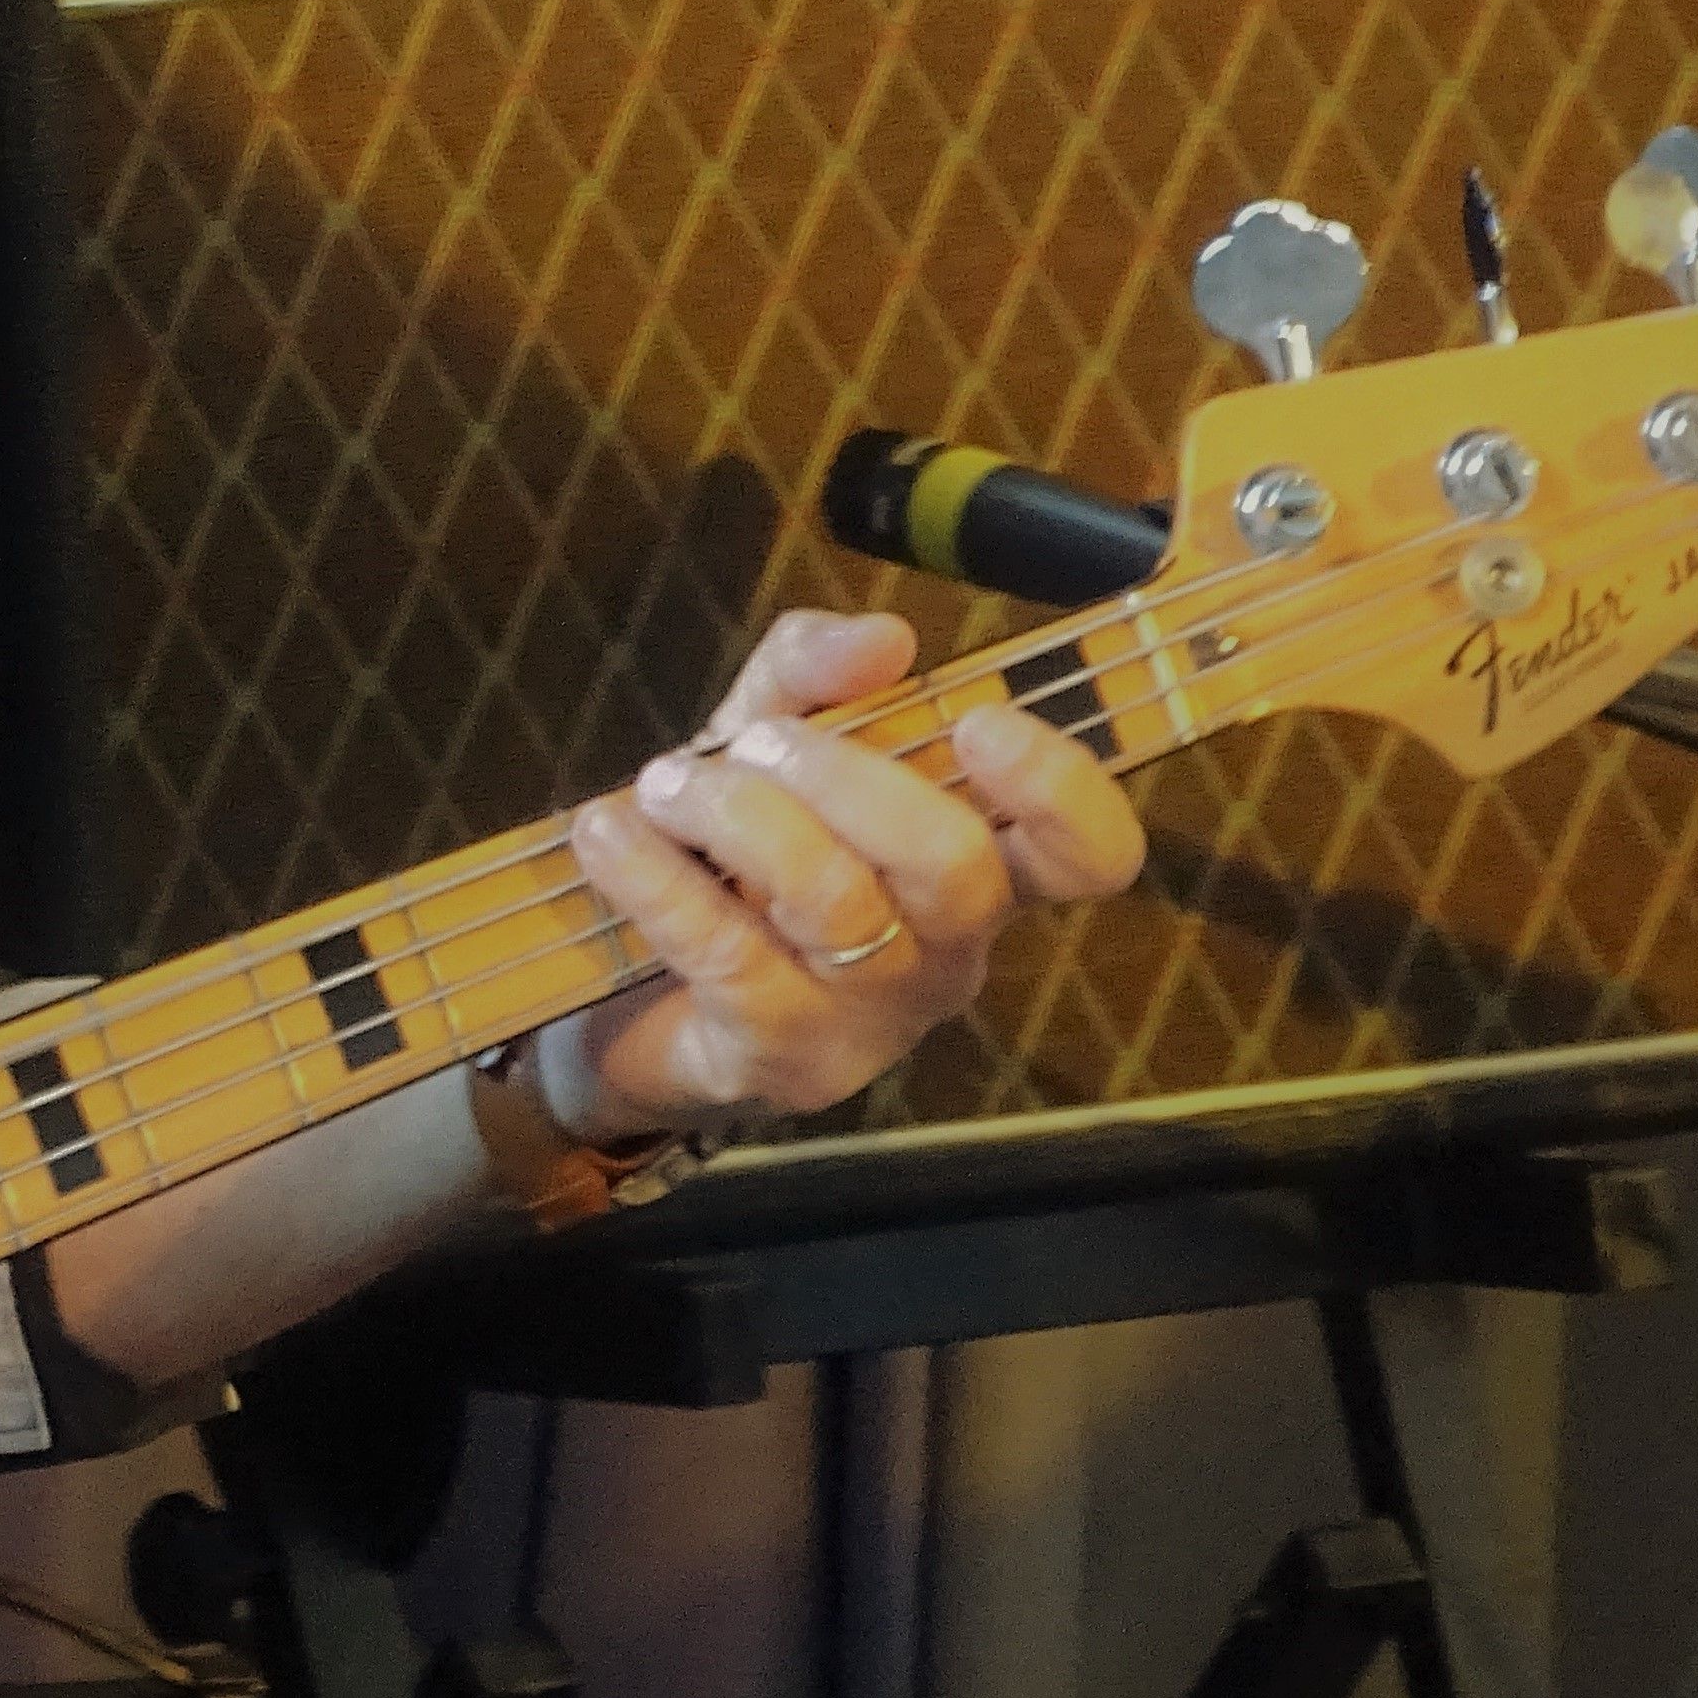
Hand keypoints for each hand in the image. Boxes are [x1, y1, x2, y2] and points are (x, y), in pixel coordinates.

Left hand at [553, 607, 1145, 1136]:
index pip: (1089, 853)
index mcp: (980, 867)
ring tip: (663, 783)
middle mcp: (950, 950)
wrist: (634, 1002)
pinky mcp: (784, 1059)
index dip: (1061, 789)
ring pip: (836, 901)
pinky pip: (727, 954)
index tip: (978, 721)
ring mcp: (872, 1016)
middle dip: (847, 777)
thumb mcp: (768, 740)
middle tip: (754, 742)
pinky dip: (655, 878)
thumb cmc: (734, 857)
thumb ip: (816, 673)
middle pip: (953, 862)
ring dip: (736, 815)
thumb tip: (885, 638)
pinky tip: (608, 833)